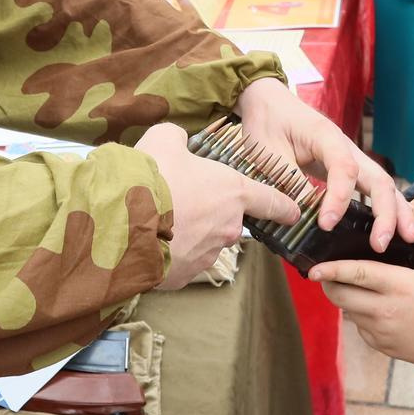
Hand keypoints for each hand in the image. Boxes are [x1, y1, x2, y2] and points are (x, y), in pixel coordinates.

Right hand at [135, 122, 302, 287]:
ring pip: (202, 242)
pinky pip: (179, 262)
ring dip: (187, 233)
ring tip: (157, 220)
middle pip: (227, 221)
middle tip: (181, 202)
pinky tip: (148, 240)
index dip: (283, 207)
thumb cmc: (151, 176)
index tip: (292, 213)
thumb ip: (179, 138)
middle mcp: (227, 227)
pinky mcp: (184, 276)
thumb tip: (178, 141)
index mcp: (232, 193)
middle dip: (209, 214)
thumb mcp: (165, 139)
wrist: (120, 220)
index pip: (271, 201)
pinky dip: (168, 253)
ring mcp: (207, 255)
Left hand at [235, 77, 413, 246]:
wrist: (270, 103)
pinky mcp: (351, 169)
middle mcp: (347, 147)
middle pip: (378, 178)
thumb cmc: (268, 124)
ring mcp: (353, 158)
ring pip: (383, 185)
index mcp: (326, 136)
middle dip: (386, 212)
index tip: (327, 224)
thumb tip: (300, 215)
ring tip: (410, 239)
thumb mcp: (268, 154)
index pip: (344, 169)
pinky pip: (375, 189)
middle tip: (382, 244)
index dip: (339, 199)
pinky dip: (389, 209)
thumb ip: (287, 181)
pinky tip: (397, 230)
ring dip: (398, 212)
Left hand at [311, 203, 413, 371]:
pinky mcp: (384, 347)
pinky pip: (361, 329)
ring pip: (348, 313)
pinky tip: (370, 308)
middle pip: (341, 296)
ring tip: (350, 287)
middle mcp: (384, 310)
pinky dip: (359, 317)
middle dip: (329, 284)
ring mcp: (381, 331)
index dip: (332, 269)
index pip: (356, 273)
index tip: (313, 267)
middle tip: (325, 273)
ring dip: (345, 300)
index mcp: (399, 286)